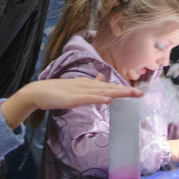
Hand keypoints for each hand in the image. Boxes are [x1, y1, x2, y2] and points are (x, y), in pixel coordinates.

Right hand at [4, 78, 140, 127]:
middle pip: (109, 88)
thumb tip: (102, 80)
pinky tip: (108, 98)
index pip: (109, 86)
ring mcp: (79, 91)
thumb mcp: (75, 89)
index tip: (137, 92)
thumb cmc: (56, 92)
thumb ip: (89, 86)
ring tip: (130, 94)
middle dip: (125, 90)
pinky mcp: (72, 98)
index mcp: (87, 84)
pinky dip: (98, 98)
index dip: (123, 89)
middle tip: (141, 93)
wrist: (38, 92)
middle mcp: (86, 85)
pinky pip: (87, 98)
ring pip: (102, 91)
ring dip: (116, 92)